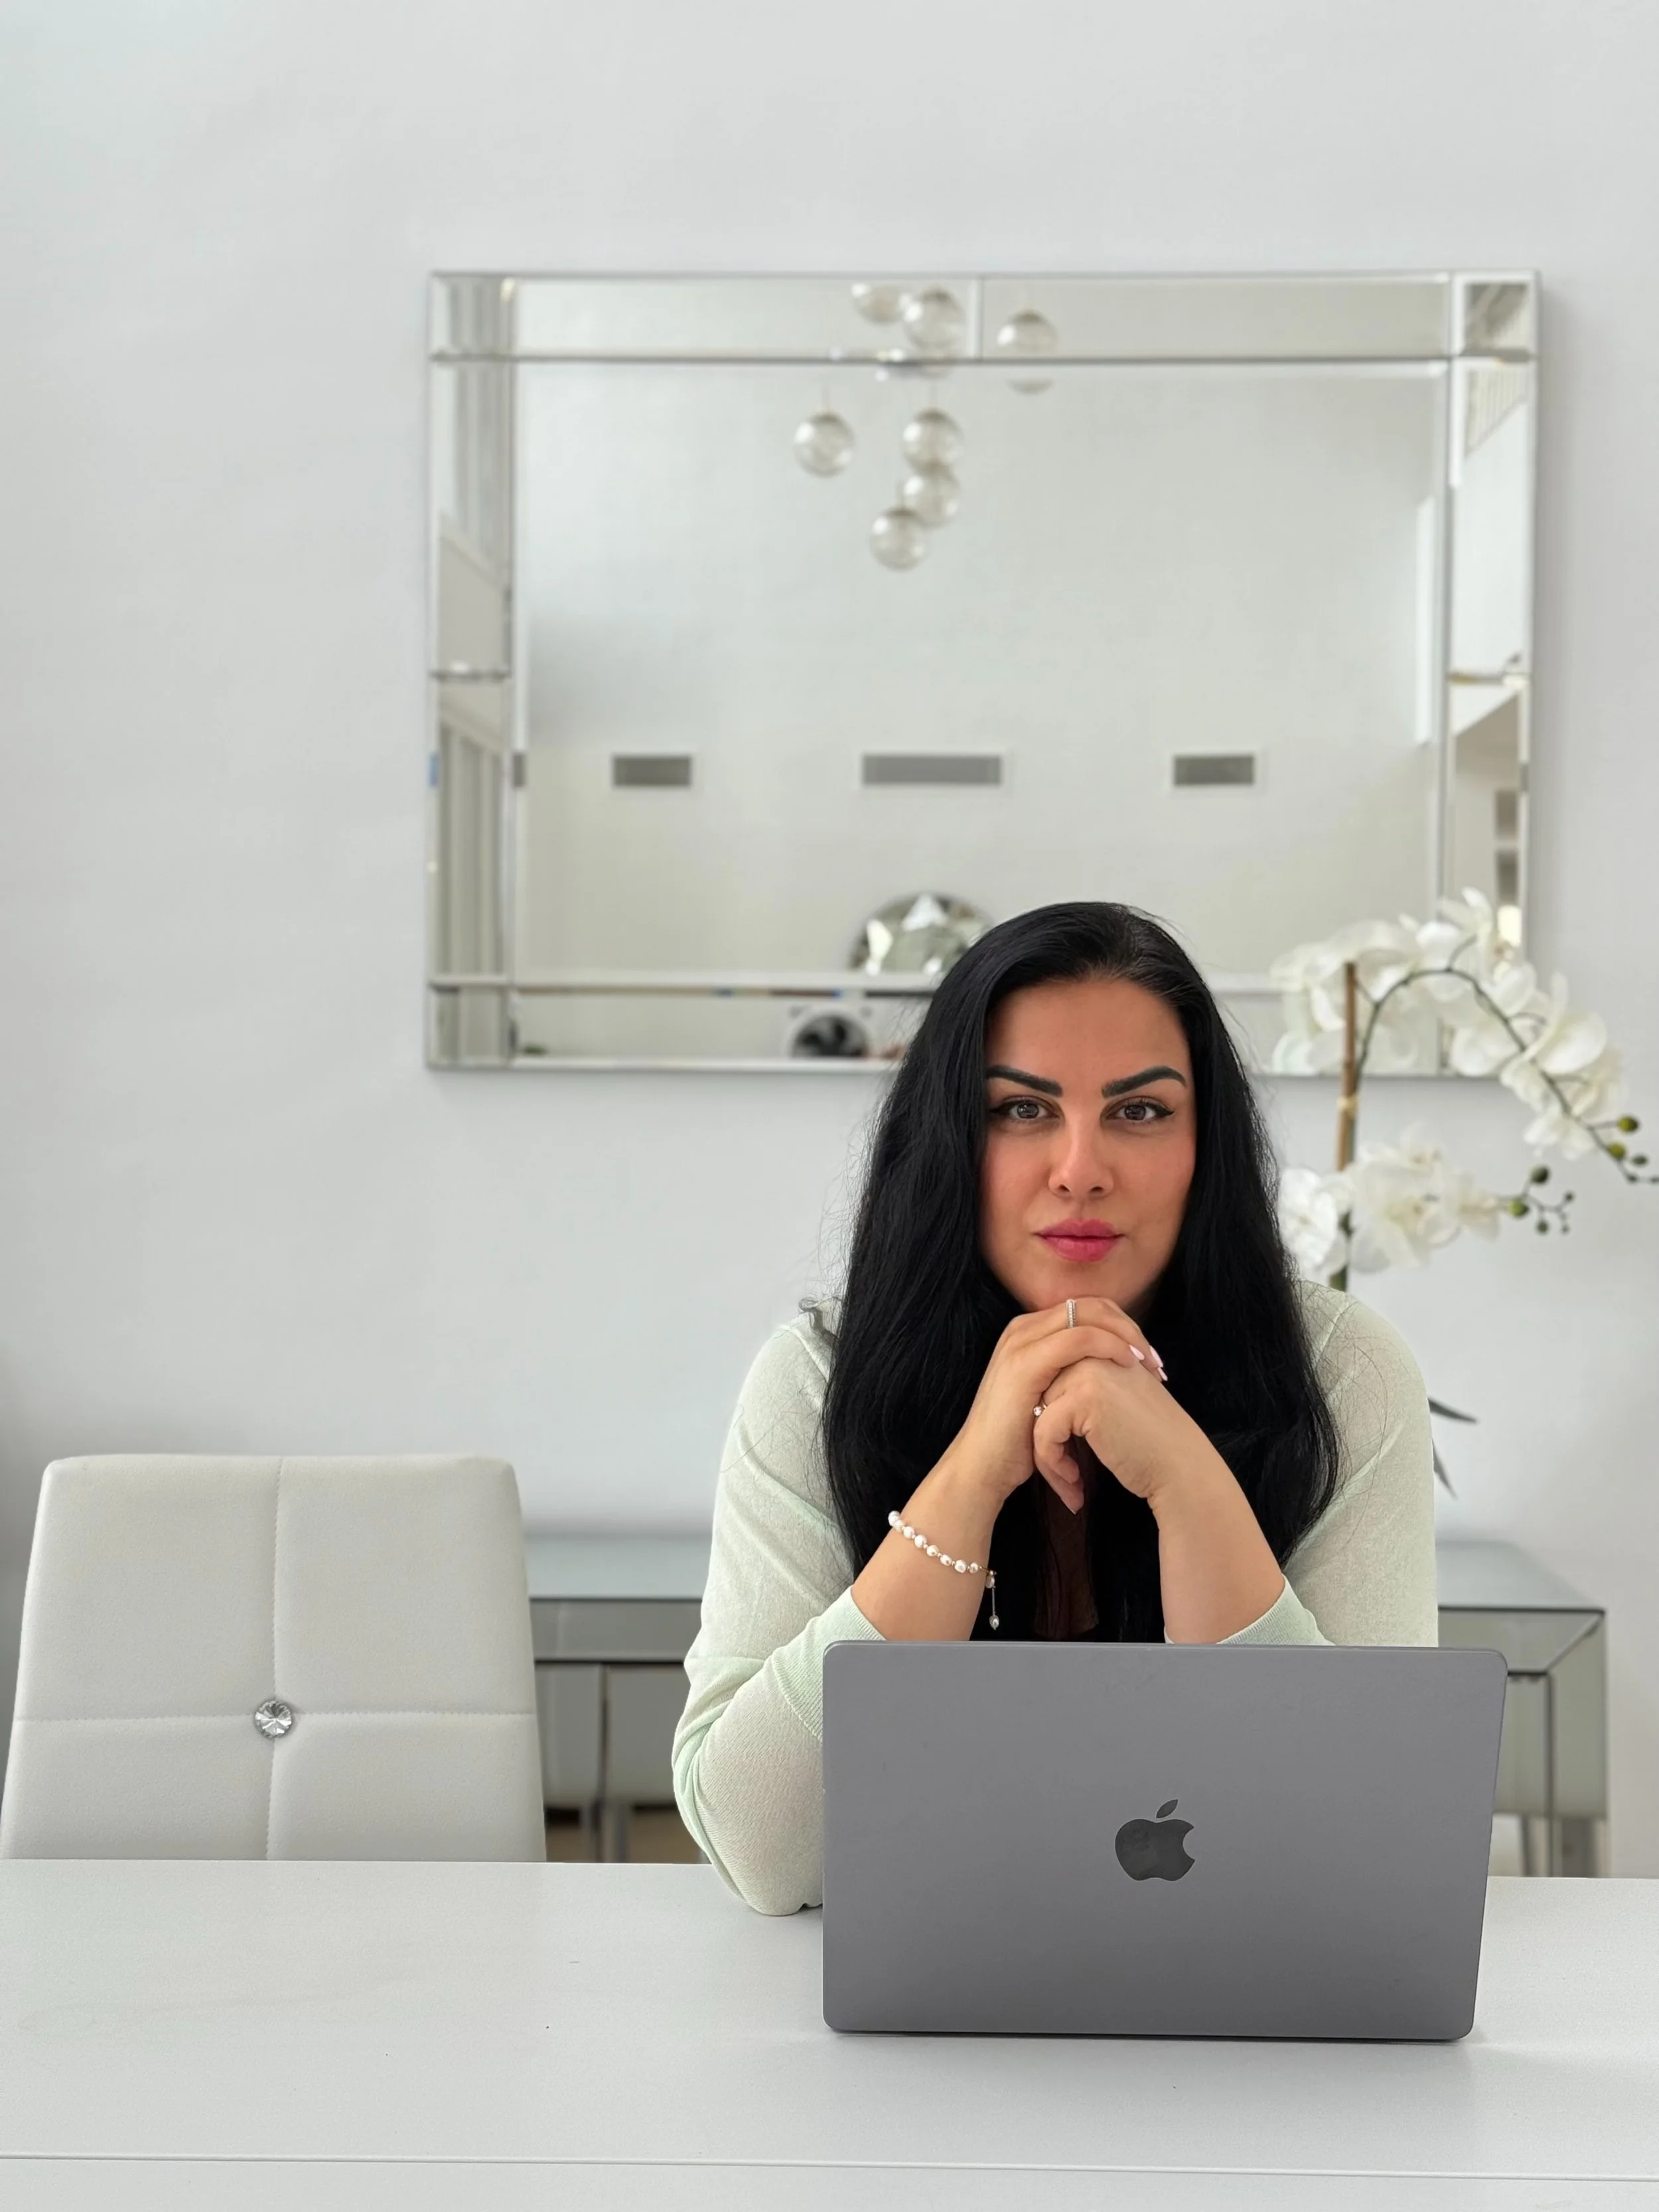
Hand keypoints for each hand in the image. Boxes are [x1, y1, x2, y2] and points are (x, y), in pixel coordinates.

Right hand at [936, 1299, 1164, 1515]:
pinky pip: (1080, 1338)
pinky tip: (1129, 1366)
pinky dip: (1110, 1346)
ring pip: (1089, 1314)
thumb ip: (1071, 1376)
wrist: (982, 1468)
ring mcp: (1021, 1342)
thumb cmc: (1018, 1442)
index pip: (1087, 1309)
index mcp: (1029, 1332)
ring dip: (1127, 1335)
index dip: (1123, 1327)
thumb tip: (1111, 1371)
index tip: (1149, 1359)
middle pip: (1092, 1305)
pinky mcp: (1026, 1362)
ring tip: (1149, 1365)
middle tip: (1156, 1362)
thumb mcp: (1048, 1398)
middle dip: (1130, 1328)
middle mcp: (1022, 1328)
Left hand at [1033, 1351, 1208, 1512]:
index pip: (1052, 1382)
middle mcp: (1092, 1351)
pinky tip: (1076, 1482)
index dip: (1052, 1421)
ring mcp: (1087, 1372)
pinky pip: (1044, 1432)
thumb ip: (1084, 1387)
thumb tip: (1039, 1400)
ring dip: (1047, 1455)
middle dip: (1046, 1439)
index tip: (1065, 1454)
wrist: (1181, 1467)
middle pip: (1041, 1397)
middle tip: (1065, 1474)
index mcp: (1101, 1348)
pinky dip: (1052, 1462)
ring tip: (1070, 1481)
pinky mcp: (1083, 1398)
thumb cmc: (1150, 1444)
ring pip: (1036, 1415)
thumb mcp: (1115, 1401)